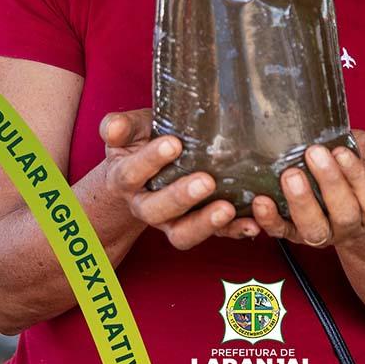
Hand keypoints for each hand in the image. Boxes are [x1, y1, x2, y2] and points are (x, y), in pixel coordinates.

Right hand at [100, 109, 259, 249]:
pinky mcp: (197, 226)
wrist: (144, 171)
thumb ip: (120, 127)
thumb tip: (113, 128)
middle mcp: (146, 205)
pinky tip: (251, 223)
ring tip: (227, 209)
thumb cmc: (140, 144)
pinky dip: (234, 232)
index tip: (173, 144)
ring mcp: (171, 221)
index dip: (151, 160)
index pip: (133, 173)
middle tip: (206, 181)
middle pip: (157, 209)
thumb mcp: (127, 131)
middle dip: (182, 197)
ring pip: (182, 233)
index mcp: (127, 179)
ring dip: (205, 223)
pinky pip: (214, 236)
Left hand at [251, 132, 364, 247]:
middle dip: (329, 184)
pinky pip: (282, 232)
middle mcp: (349, 225)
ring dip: (301, 203)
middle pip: (343, 214)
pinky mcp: (295, 233)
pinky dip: (269, 220)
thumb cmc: (359, 167)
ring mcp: (322, 232)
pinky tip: (260, 201)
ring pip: (313, 230)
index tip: (341, 151)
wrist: (345, 194)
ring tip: (290, 175)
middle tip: (313, 153)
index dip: (356, 176)